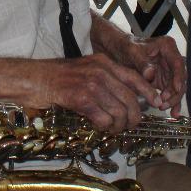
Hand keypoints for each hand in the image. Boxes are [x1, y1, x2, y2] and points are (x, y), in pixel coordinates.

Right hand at [34, 53, 155, 132]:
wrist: (34, 79)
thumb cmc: (57, 77)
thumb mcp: (86, 69)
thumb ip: (105, 78)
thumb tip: (125, 97)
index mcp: (104, 62)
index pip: (135, 77)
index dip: (149, 92)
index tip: (156, 103)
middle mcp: (100, 71)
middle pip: (131, 99)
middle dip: (134, 117)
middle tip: (129, 125)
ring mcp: (91, 85)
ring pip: (120, 112)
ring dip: (119, 126)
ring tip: (112, 128)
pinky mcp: (81, 99)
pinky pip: (104, 119)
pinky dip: (105, 127)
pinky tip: (100, 127)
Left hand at [121, 35, 185, 114]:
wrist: (119, 49)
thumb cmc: (126, 46)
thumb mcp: (132, 52)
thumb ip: (141, 63)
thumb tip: (150, 74)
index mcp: (167, 46)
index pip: (178, 63)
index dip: (179, 77)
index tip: (177, 89)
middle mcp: (170, 58)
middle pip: (179, 77)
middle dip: (174, 92)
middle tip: (164, 102)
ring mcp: (168, 69)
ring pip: (177, 87)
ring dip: (173, 99)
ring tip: (163, 108)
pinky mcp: (163, 79)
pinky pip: (170, 92)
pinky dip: (171, 101)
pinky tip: (173, 112)